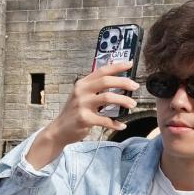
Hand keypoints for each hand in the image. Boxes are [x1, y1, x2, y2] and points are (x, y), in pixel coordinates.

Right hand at [24, 61, 138, 170]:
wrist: (59, 130)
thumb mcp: (81, 96)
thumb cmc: (74, 113)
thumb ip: (95, 89)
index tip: (130, 64)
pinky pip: (105, 120)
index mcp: (82, 84)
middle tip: (135, 86)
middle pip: (106, 82)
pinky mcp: (84, 119)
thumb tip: (117, 84)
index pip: (101, 71)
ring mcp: (82, 105)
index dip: (117, 66)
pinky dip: (115, 123)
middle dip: (123, 82)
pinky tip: (122, 125)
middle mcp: (81, 92)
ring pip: (107, 98)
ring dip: (123, 101)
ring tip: (132, 105)